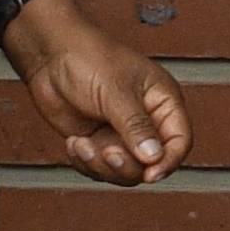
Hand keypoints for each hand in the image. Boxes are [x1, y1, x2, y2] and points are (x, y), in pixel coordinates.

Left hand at [5, 0, 191, 185]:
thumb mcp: (116, 92)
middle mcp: (146, 121)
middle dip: (126, 164)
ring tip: (81, 144)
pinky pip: (100, 169)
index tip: (150, 174)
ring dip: (101, 165)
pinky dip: (86, 163)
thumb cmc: (90, 60)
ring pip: (124, 170)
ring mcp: (121, 133)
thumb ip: (136, 126)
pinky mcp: (98, 142)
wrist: (50, 56)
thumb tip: (155, 157)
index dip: (169, 161)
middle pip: (150, 163)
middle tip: (105, 151)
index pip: (179, 140)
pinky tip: (73, 143)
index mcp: (162, 101)